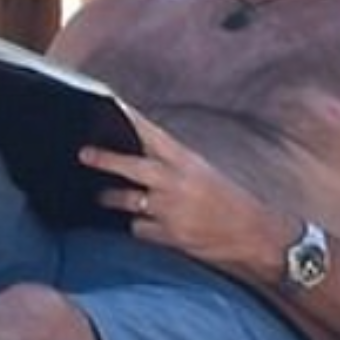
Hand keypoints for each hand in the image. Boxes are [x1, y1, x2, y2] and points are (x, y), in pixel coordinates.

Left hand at [80, 110, 282, 277]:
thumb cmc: (231, 202)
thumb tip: (141, 159)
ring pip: (129, 201)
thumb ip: (174, 166)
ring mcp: (172, 210)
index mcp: (189, 162)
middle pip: (133, 166)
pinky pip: (139, 229)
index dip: (131, 119)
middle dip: (105, 159)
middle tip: (83, 153)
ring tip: (100, 195)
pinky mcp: (170, 236)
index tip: (111, 104)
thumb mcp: (205, 174)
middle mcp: (178, 183)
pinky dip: (137, 227)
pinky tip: (139, 225)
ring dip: (113, 198)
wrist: (256, 236)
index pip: (154, 135)